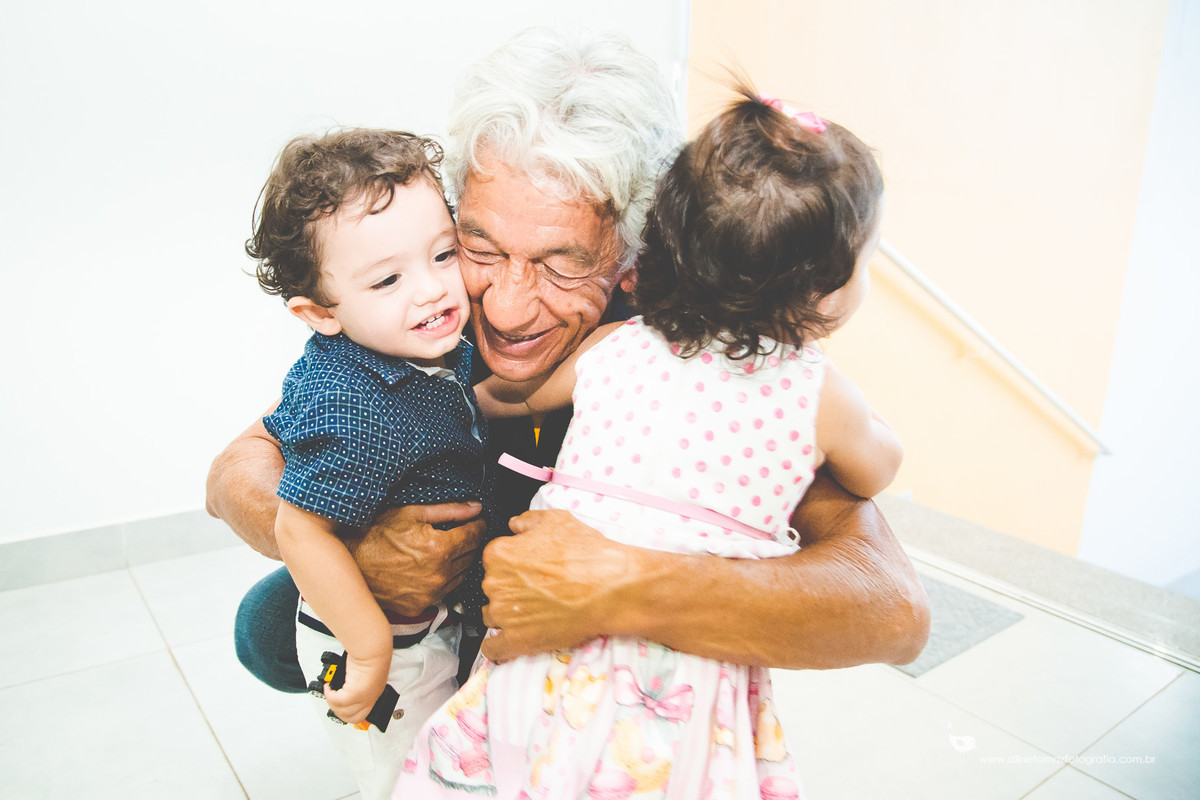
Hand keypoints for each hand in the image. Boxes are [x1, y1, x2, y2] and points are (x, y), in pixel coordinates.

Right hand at [324, 649, 390, 724]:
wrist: (373, 648)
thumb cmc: (371, 655)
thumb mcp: (365, 673)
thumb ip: (358, 682)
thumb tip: (345, 685)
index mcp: (374, 694)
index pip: (361, 714)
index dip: (348, 713)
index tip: (340, 707)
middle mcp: (370, 698)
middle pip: (351, 718)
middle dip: (338, 711)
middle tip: (332, 700)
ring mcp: (363, 698)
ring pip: (342, 712)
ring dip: (332, 703)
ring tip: (329, 691)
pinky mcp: (355, 693)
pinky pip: (337, 701)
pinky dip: (329, 695)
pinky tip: (328, 686)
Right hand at [347, 502, 484, 615]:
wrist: (348, 562)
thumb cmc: (376, 534)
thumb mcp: (412, 513)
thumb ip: (450, 510)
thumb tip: (476, 507)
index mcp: (439, 548)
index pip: (475, 536)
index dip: (478, 526)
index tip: (477, 522)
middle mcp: (438, 575)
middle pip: (471, 557)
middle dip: (469, 543)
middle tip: (463, 533)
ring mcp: (429, 594)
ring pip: (461, 576)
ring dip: (459, 563)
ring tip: (448, 550)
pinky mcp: (419, 606)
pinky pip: (444, 592)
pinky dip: (444, 580)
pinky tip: (434, 568)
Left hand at [480, 509, 632, 661]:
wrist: (609, 588)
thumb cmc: (587, 553)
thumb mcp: (557, 520)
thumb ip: (527, 520)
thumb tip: (515, 525)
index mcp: (500, 554)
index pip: (493, 560)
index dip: (512, 563)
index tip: (526, 569)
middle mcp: (495, 583)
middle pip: (492, 588)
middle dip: (510, 589)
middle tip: (537, 589)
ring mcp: (504, 614)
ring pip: (492, 616)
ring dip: (507, 615)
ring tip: (534, 612)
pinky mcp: (516, 640)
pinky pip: (493, 648)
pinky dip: (499, 646)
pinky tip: (511, 640)